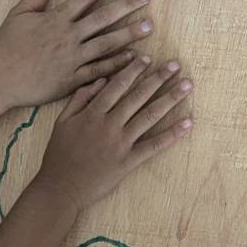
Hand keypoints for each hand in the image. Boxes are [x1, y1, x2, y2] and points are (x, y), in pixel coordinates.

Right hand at [0, 0, 155, 110]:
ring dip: (129, 34)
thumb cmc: (7, 46)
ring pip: (106, 44)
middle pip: (102, 17)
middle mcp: (67, 37)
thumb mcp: (18, 15)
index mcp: (56, 19)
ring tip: (149, 26)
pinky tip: (135, 58)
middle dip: (126, 5)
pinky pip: (99, 71)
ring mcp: (72, 59)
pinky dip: (117, 64)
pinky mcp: (72, 80)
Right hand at [33, 55, 192, 209]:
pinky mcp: (128, 161)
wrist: (60, 188)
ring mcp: (120, 143)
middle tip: (175, 65)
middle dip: (158, 78)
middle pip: (138, 96)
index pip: (117, 86)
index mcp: (92, 113)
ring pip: (150, 116)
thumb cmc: (59, 155)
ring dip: (170, 99)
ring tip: (187, 86)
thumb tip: (100, 81)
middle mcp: (109, 125)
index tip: (148, 58)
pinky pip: (154, 146)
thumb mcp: (62, 122)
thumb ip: (79, 99)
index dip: (134, 70)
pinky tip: (188, 123)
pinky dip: (172, 134)